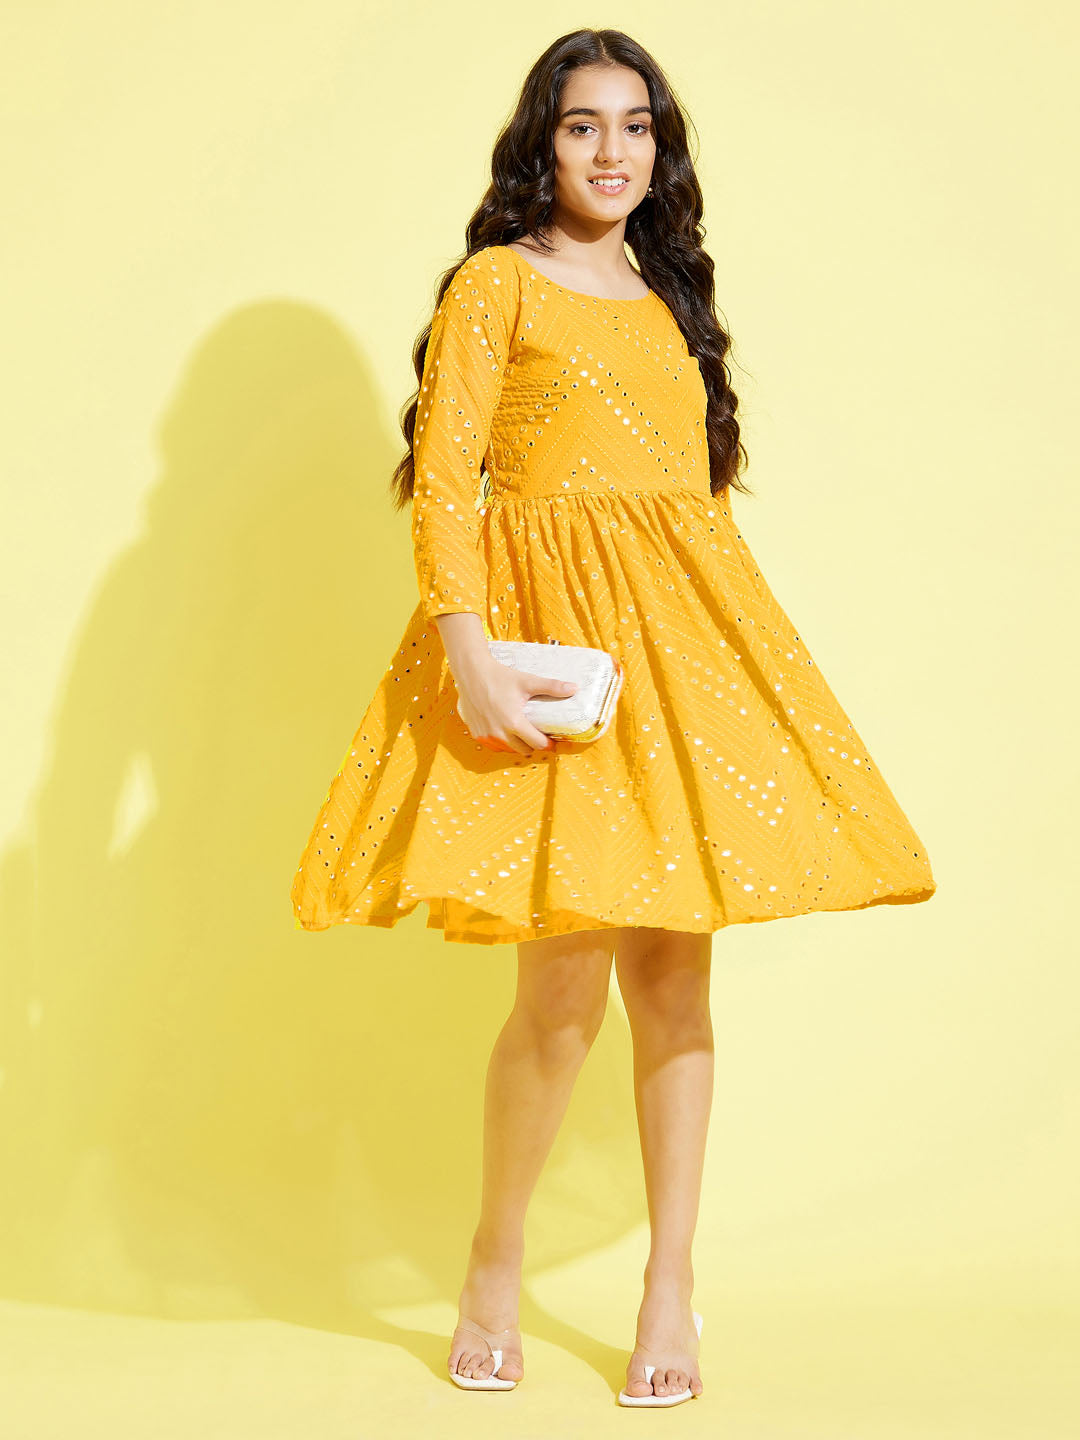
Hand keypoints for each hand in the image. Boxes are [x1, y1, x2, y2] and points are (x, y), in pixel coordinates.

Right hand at [454, 657, 577, 755]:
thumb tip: (574, 688)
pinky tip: (507, 732)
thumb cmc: (499, 676)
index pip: (537, 744)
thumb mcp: (527, 681)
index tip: (553, 741)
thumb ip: (551, 686)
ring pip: (509, 750)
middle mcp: (499, 733)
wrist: (472, 673)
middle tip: (538, 735)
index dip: (548, 744)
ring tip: (523, 734)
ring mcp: (487, 735)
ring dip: (518, 745)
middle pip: (525, 750)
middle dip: (534, 745)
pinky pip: (495, 746)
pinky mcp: (477, 734)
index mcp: (514, 723)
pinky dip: (502, 743)